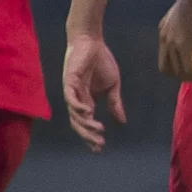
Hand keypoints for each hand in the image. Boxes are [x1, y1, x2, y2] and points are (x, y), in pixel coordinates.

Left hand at [62, 33, 124, 151]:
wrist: (92, 42)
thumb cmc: (101, 62)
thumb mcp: (112, 86)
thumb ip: (114, 103)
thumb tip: (121, 122)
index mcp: (87, 100)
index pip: (86, 123)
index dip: (91, 136)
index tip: (100, 149)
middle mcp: (76, 99)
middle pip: (79, 123)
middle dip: (88, 135)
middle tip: (99, 145)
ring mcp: (72, 91)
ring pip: (75, 114)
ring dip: (86, 123)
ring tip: (98, 130)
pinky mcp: (70, 81)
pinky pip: (71, 97)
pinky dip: (78, 106)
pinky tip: (88, 112)